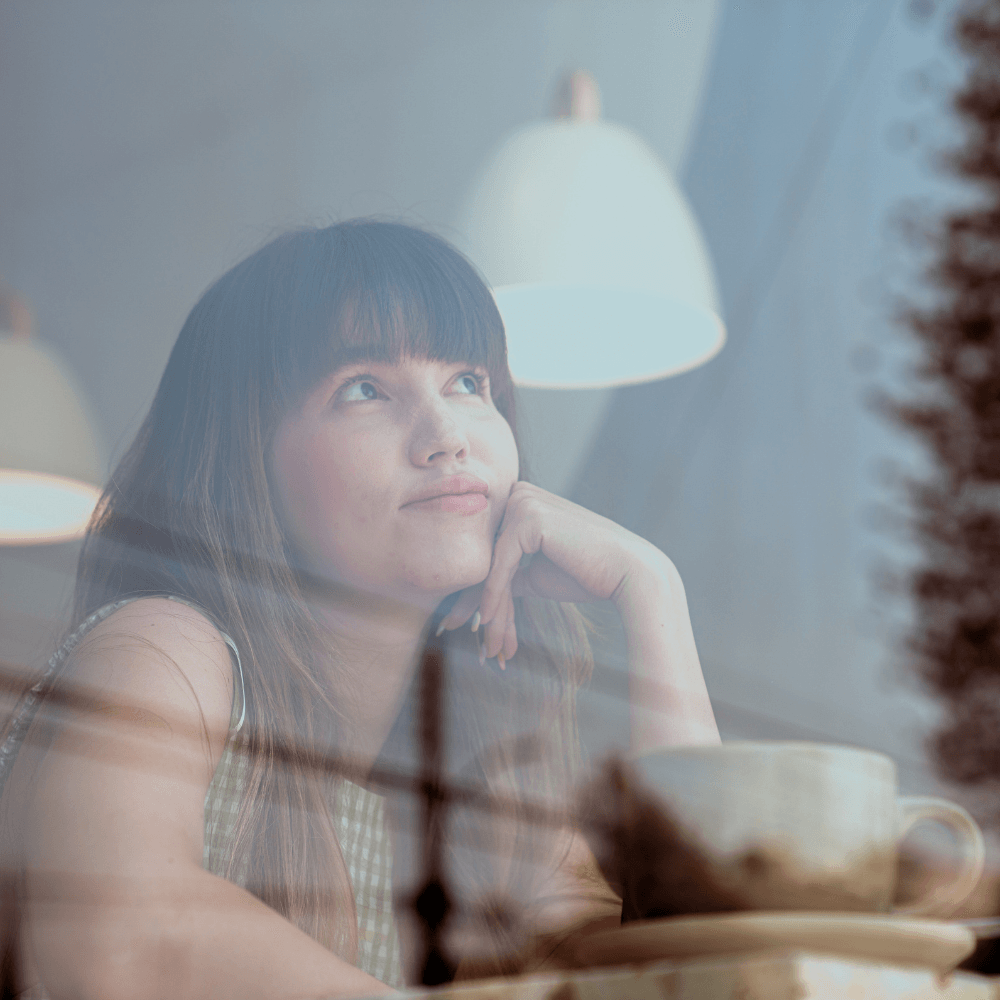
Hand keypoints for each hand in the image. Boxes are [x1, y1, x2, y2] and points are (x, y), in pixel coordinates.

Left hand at [437, 482, 668, 665]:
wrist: (628, 574)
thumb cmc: (587, 574)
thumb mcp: (537, 574)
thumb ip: (509, 574)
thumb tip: (477, 595)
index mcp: (522, 500)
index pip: (489, 548)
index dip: (475, 589)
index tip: (459, 621)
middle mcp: (519, 493)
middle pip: (485, 556)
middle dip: (475, 601)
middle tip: (461, 634)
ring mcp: (523, 502)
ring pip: (490, 564)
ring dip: (488, 608)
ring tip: (487, 646)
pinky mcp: (529, 518)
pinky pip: (501, 566)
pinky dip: (494, 597)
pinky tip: (489, 625)